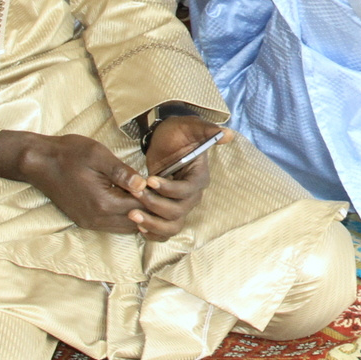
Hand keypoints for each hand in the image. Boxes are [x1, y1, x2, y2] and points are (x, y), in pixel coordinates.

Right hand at [0, 130, 150, 235]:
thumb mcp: (98, 156)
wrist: (38, 162)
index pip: (141, 208)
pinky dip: (125, 216)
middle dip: (151, 209)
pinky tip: (131, 200)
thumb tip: (144, 184)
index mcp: (103, 203)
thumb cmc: (69, 154)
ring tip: (149, 195)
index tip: (168, 185)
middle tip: (163, 192)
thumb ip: (122, 172)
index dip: (156, 198)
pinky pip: (112, 225)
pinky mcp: (84, 220)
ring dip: (139, 214)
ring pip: (125, 227)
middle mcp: (96, 219)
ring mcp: (89, 222)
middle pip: (136, 223)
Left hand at [133, 114, 228, 237]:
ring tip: (132, 214)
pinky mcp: (168, 210)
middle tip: (135, 193)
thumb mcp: (191, 126)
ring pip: (172, 226)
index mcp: (200, 177)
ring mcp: (180, 204)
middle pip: (178, 211)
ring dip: (152, 223)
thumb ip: (207, 130)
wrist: (165, 140)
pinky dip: (153, 233)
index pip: (188, 190)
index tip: (150, 179)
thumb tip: (228, 134)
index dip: (169, 189)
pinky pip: (164, 230)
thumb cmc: (178, 132)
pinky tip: (138, 226)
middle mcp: (192, 195)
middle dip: (155, 204)